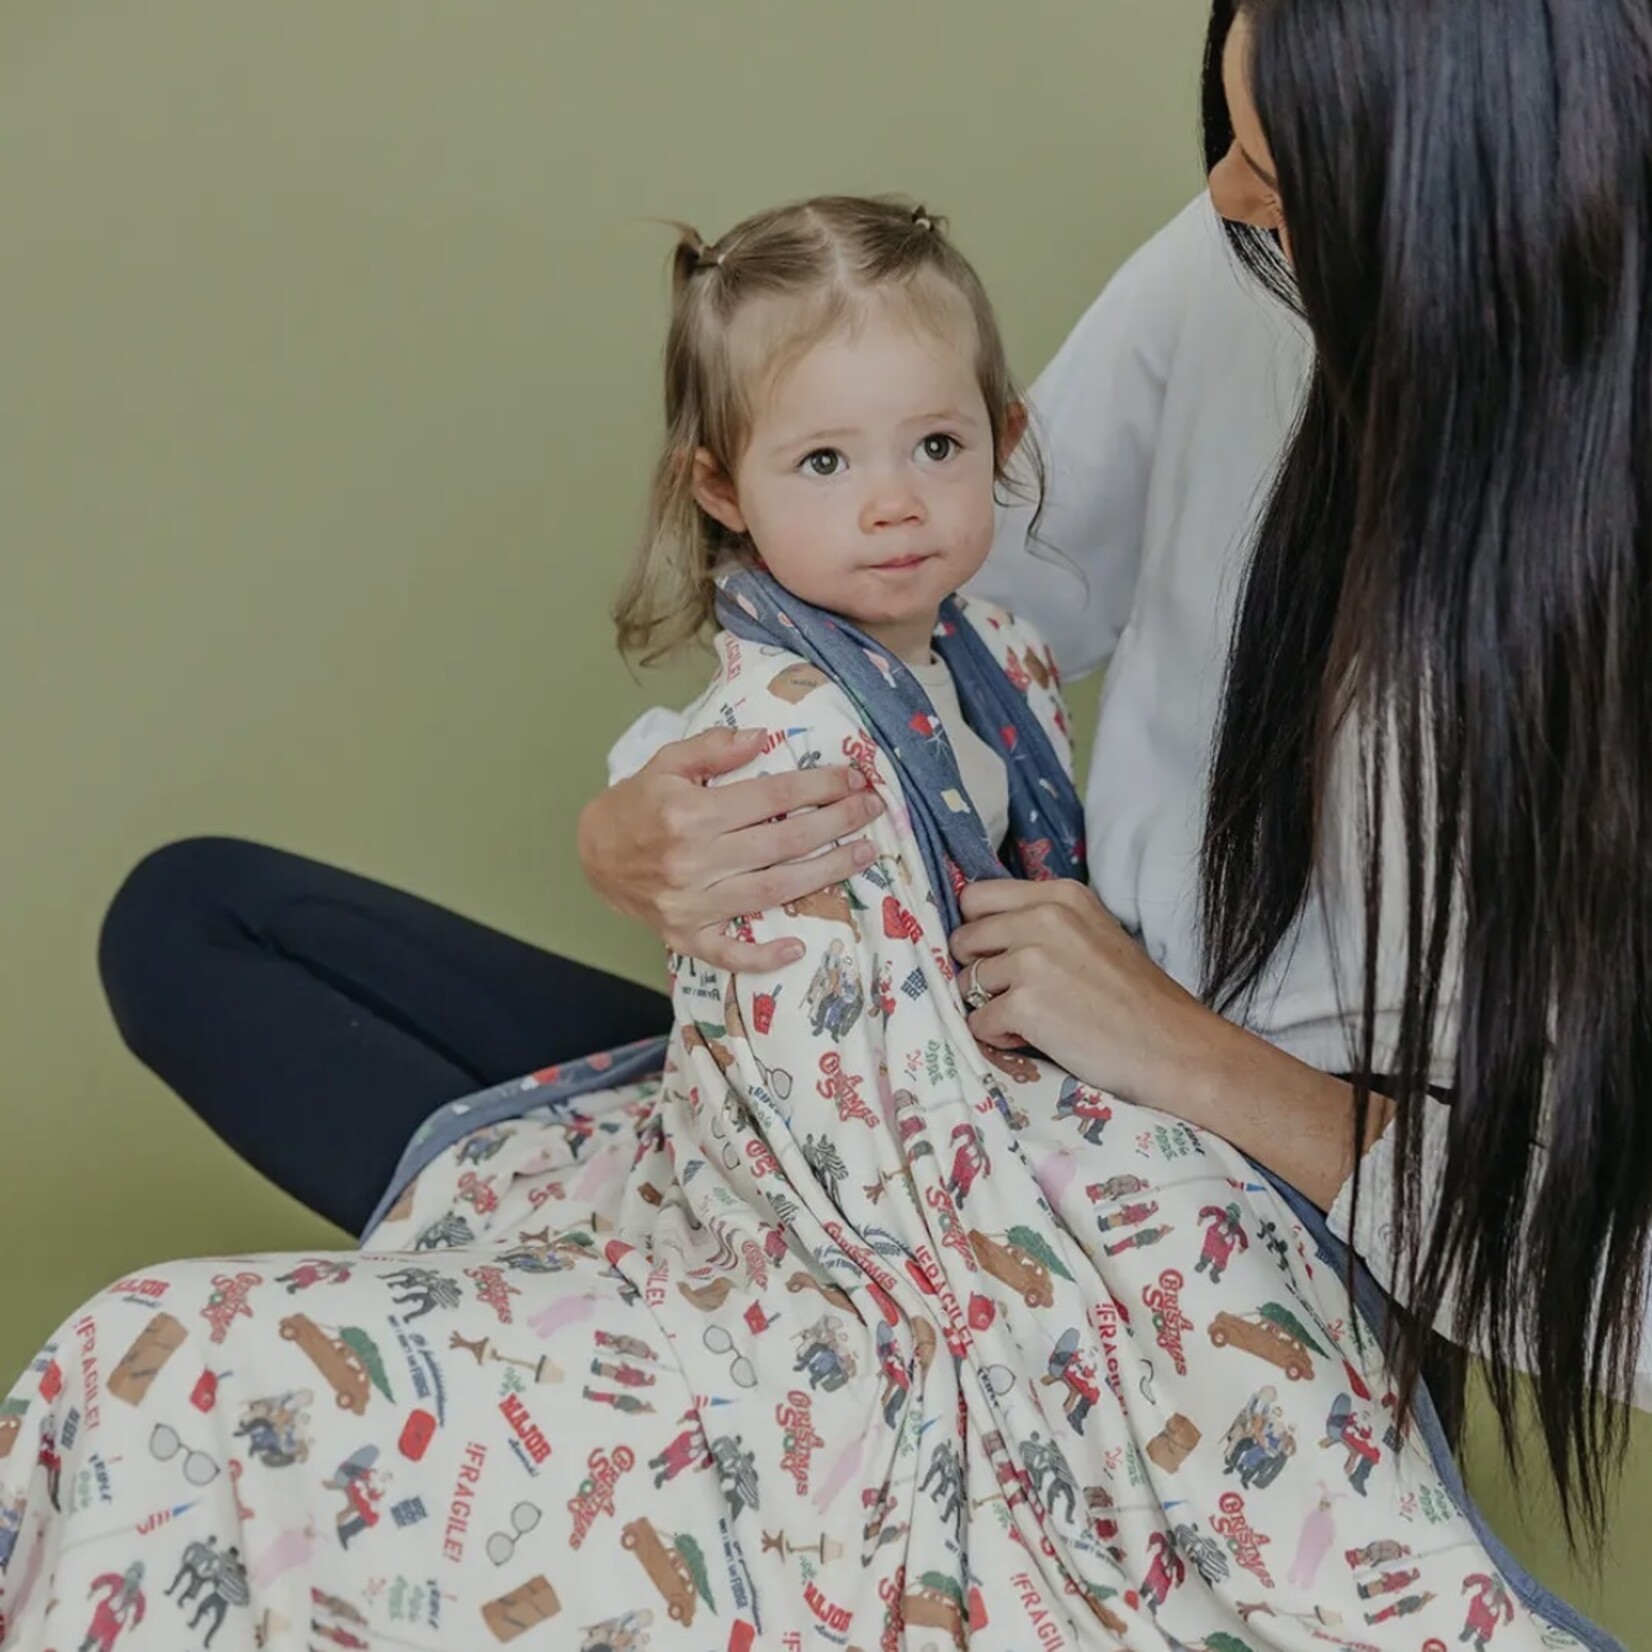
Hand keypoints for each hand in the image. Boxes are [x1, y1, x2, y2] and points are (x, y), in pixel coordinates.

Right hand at [577, 727, 884, 971]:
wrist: (591, 854)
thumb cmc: (634, 804)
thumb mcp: (665, 762)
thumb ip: (713, 747)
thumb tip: (762, 737)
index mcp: (690, 813)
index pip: (770, 797)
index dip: (818, 786)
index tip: (852, 778)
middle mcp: (693, 860)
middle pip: (783, 842)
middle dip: (835, 823)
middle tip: (872, 810)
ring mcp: (690, 904)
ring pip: (772, 891)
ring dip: (824, 874)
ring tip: (861, 855)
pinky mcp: (684, 935)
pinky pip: (728, 953)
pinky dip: (762, 956)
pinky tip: (798, 947)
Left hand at [950, 878, 1228, 1111]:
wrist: (1176, 1048)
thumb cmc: (1136, 999)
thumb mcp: (1093, 934)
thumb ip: (1042, 923)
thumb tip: (982, 934)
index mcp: (1061, 895)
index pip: (977, 897)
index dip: (979, 930)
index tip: (995, 954)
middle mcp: (1044, 918)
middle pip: (965, 938)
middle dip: (978, 969)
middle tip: (1014, 993)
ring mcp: (1032, 959)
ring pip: (968, 981)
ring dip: (990, 1006)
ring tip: (1032, 1018)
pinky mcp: (1025, 1003)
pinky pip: (978, 1021)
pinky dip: (999, 1036)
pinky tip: (1037, 1038)